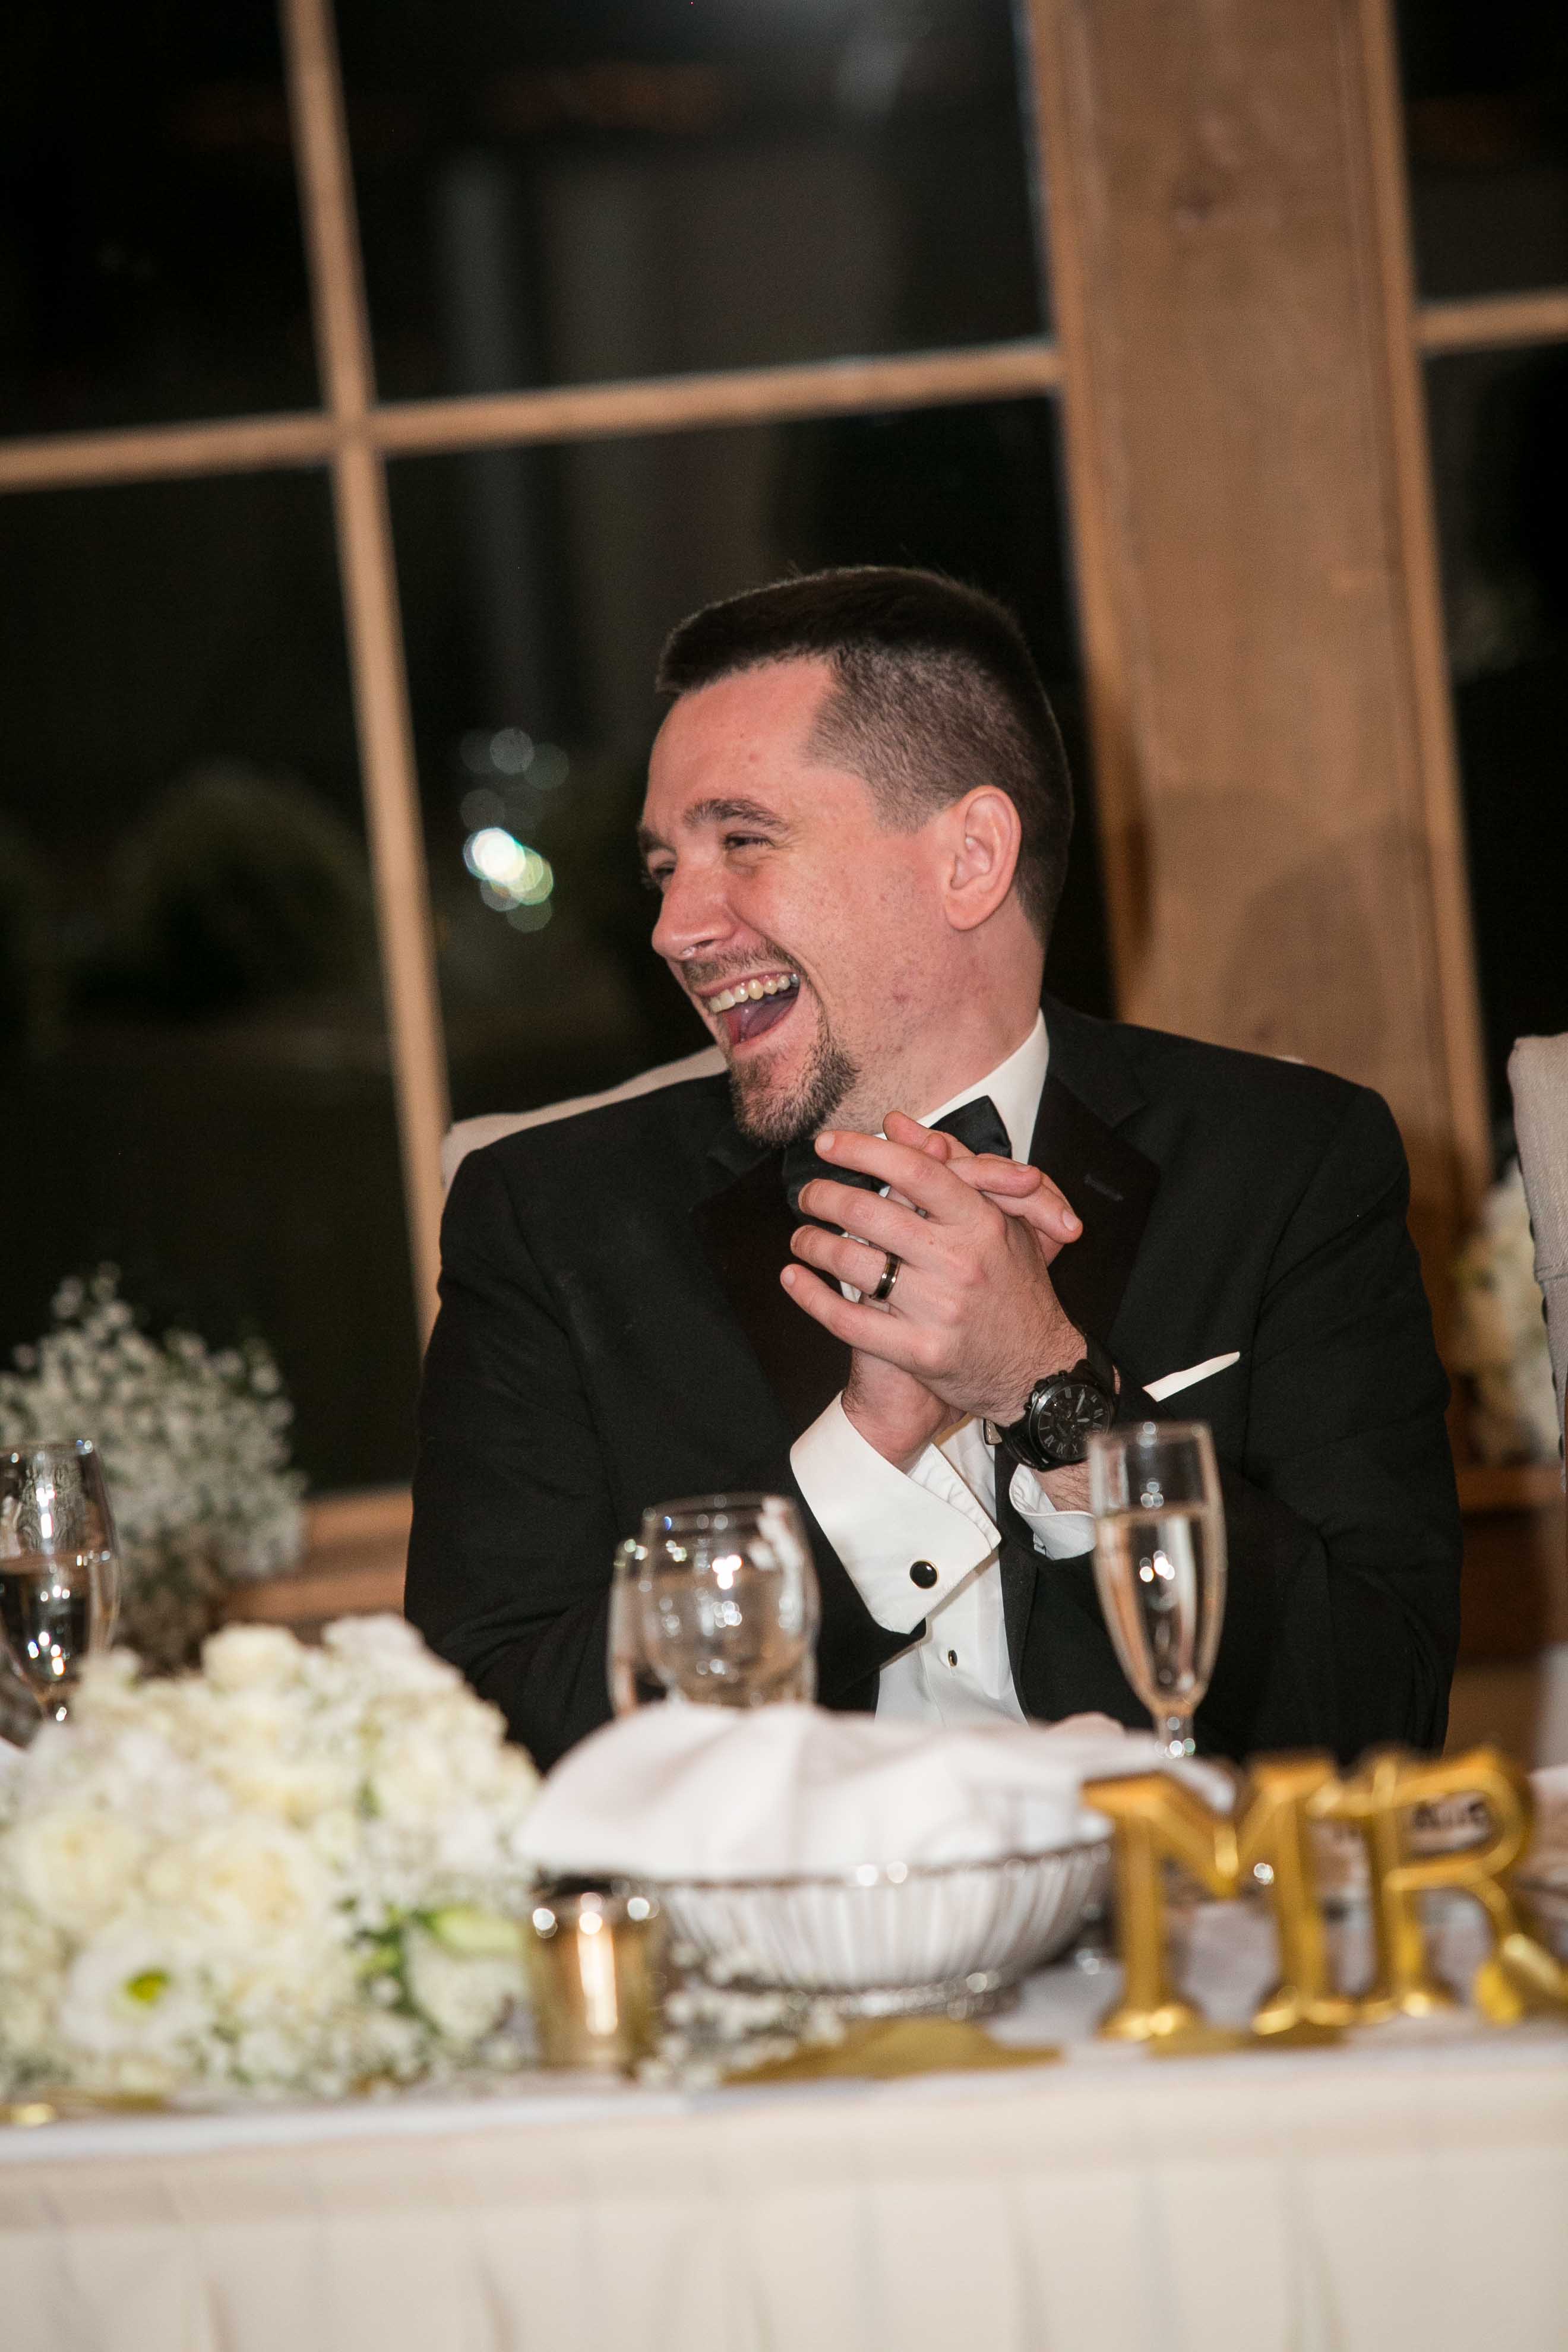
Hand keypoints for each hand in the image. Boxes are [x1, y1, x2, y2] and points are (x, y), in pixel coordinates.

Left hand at [782, 1116, 1086, 1438]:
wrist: (1038, 1372)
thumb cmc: (1016, 1289)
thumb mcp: (1000, 1221)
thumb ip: (951, 1166)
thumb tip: (895, 1124)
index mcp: (983, 1223)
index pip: (914, 1170)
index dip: (863, 1151)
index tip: (826, 1145)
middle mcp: (961, 1262)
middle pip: (870, 1213)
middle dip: (824, 1197)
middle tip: (808, 1194)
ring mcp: (939, 1309)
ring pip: (852, 1263)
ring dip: (812, 1243)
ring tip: (801, 1236)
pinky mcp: (920, 1352)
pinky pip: (848, 1320)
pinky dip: (810, 1296)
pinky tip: (792, 1278)